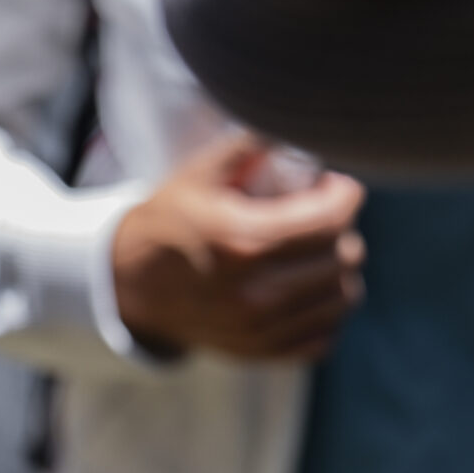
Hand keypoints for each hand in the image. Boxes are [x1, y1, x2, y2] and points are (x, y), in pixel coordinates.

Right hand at [112, 132, 365, 361]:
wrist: (129, 284)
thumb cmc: (169, 221)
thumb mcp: (197, 174)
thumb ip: (248, 145)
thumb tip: (295, 121)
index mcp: (242, 240)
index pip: (331, 219)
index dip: (344, 194)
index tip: (333, 185)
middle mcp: (256, 291)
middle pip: (344, 256)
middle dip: (340, 228)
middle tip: (319, 214)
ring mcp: (260, 328)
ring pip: (344, 296)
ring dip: (338, 269)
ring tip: (314, 251)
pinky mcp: (262, 351)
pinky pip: (326, 335)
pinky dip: (325, 310)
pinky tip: (304, 288)